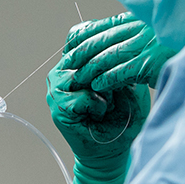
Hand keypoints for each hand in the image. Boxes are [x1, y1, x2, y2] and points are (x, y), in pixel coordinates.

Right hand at [48, 14, 162, 162]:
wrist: (113, 149)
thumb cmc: (123, 116)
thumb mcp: (128, 80)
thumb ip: (120, 60)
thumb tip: (118, 44)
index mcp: (75, 60)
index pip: (81, 34)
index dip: (103, 43)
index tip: (120, 60)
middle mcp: (62, 71)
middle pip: (83, 52)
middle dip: (105, 69)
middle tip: (115, 92)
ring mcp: (56, 88)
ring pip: (83, 74)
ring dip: (102, 90)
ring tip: (108, 103)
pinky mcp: (58, 107)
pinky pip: (84, 97)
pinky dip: (99, 105)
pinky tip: (100, 114)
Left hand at [60, 13, 168, 93]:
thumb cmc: (181, 47)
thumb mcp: (155, 34)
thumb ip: (134, 34)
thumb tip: (109, 42)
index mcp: (140, 19)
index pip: (101, 26)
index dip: (82, 37)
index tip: (69, 47)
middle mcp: (142, 28)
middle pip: (99, 41)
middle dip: (79, 54)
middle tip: (67, 66)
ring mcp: (147, 44)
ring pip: (107, 56)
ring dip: (89, 70)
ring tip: (77, 80)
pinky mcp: (152, 61)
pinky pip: (121, 71)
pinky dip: (106, 79)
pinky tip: (97, 86)